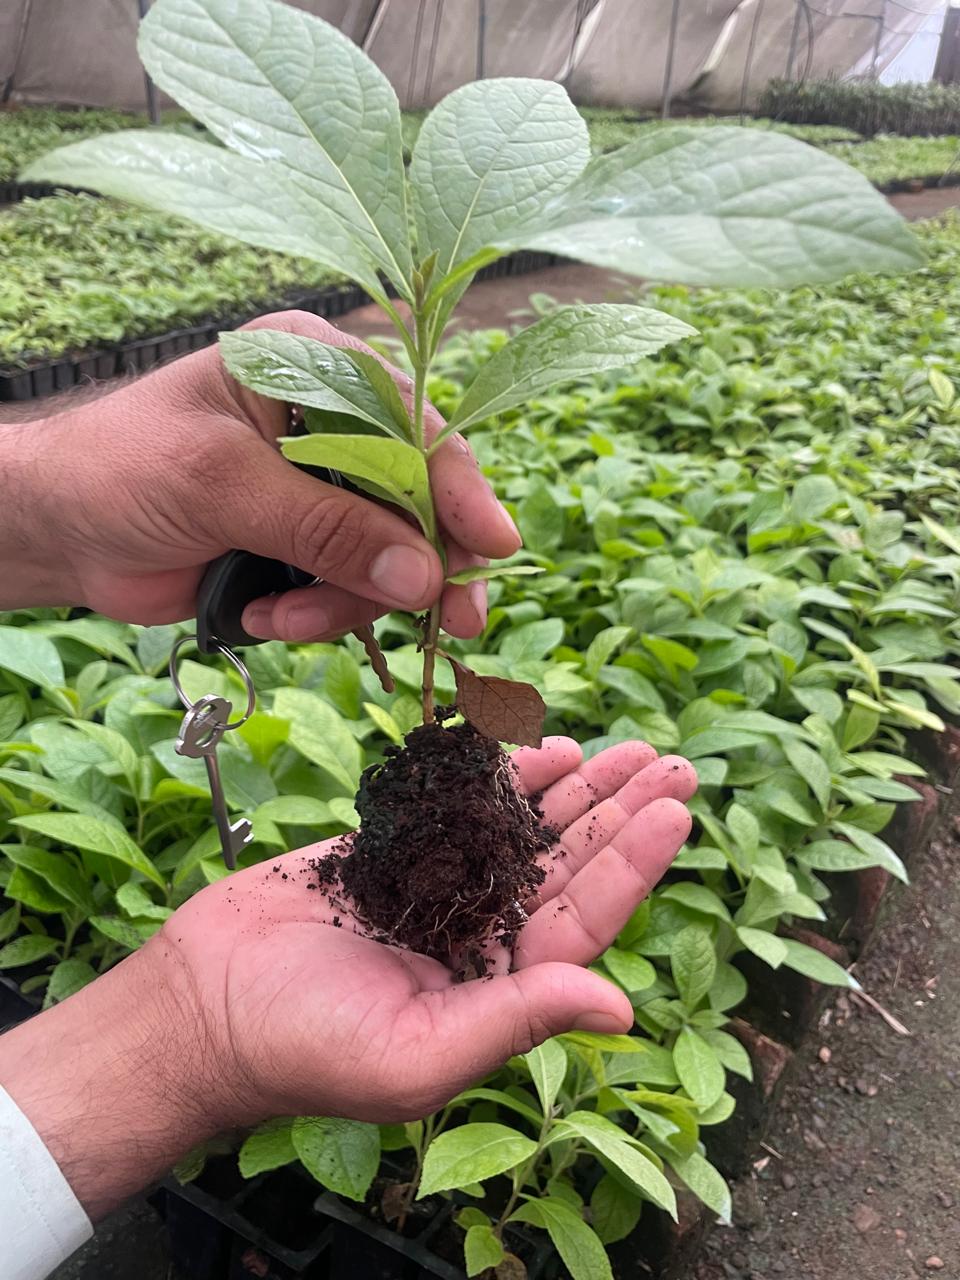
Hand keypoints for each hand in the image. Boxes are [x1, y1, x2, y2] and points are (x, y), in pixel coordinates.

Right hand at [0, 739, 695, 1219]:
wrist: (202, 1004)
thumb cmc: (301, 1047)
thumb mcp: (416, 1052)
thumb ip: (515, 1020)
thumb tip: (618, 1006)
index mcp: (497, 986)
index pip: (583, 918)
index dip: (632, 863)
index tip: (674, 811)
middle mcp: (479, 934)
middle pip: (567, 863)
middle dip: (620, 812)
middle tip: (670, 762)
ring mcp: (438, 887)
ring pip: (524, 830)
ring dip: (576, 789)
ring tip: (625, 749)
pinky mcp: (393, 850)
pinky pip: (460, 806)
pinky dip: (500, 776)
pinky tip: (541, 750)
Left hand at [1, 311, 518, 638]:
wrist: (57, 530)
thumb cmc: (122, 470)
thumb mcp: (225, 486)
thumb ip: (326, 528)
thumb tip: (423, 576)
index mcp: (314, 369)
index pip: (412, 424)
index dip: (458, 486)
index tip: (492, 545)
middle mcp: (330, 425)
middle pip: (417, 498)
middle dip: (422, 564)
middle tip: (453, 622)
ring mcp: (320, 490)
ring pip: (387, 557)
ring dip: (345, 602)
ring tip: (285, 619)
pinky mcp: (303, 546)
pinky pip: (348, 591)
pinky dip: (316, 617)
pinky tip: (262, 619)